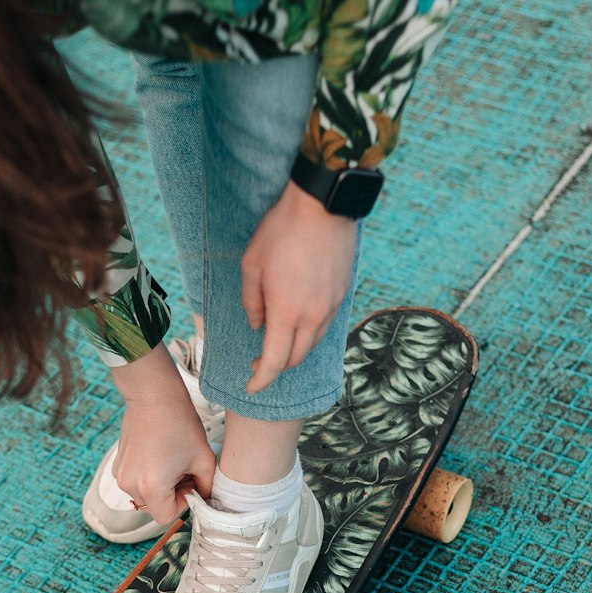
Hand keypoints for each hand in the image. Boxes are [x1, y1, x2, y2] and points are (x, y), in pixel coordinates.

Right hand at [108, 345, 215, 524]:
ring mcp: (120, 476)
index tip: (190, 484)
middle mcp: (130, 485)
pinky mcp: (117, 466)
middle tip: (185, 471)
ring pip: (146, 496)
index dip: (183, 504)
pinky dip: (149, 477)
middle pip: (155, 507)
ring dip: (161, 487)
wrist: (153, 396)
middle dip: (173, 495)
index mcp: (152, 487)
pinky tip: (159, 456)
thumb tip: (203, 499)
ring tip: (172, 462)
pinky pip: (136, 483)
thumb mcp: (204, 459)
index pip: (167, 517)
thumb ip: (206, 487)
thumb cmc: (181, 424)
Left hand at [241, 180, 356, 393]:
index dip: (261, 380)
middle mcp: (313, 316)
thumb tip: (258, 326)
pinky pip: (324, 325)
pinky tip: (296, 322)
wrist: (323, 205)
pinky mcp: (341, 294)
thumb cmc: (281, 231)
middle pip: (295, 359)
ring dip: (293, 350)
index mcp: (286, 313)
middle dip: (275, 367)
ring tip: (276, 341)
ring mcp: (330, 306)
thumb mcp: (251, 265)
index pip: (275, 362)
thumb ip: (251, 302)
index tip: (250, 387)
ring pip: (312, 344)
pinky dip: (308, 333)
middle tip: (257, 362)